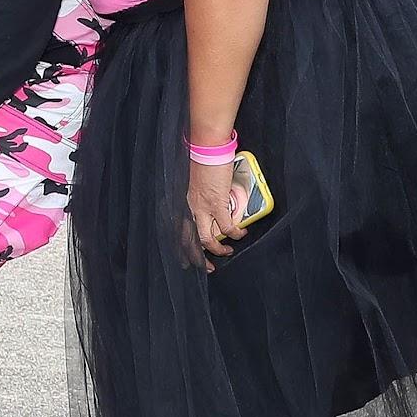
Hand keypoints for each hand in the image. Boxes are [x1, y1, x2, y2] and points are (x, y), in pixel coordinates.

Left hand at [186, 156, 246, 270]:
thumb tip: (206, 211)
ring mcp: (201, 208)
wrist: (206, 149)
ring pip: (206, 239)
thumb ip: (195, 201)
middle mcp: (187, 208)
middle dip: (198, 258)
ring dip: (218, 248)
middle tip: (209, 268)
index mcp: (180, 204)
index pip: (176, 233)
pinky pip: (226, 227)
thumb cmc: (199, 162)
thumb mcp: (192, 186)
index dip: (182, 250)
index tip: (187, 262)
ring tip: (228, 249)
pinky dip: (234, 233)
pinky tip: (240, 233)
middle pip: (188, 241)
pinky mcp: (217, 204)